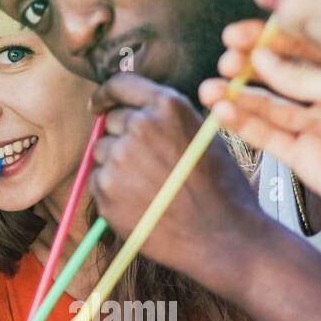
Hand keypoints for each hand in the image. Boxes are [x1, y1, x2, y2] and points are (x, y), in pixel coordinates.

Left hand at [88, 73, 268, 293]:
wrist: (223, 236)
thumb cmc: (220, 188)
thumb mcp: (202, 136)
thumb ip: (167, 120)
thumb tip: (137, 114)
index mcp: (167, 106)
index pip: (120, 84)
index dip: (106, 95)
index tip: (99, 105)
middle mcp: (139, 125)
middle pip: (112, 123)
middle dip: (122, 139)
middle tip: (146, 166)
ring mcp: (118, 156)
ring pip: (101, 153)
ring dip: (116, 166)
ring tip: (150, 188)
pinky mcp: (105, 187)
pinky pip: (97, 181)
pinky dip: (111, 192)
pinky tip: (141, 204)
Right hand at [201, 19, 320, 240]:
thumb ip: (303, 74)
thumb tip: (259, 57)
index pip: (298, 44)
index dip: (265, 39)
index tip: (235, 34)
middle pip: (276, 74)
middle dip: (246, 65)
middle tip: (226, 60)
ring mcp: (313, 125)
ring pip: (265, 106)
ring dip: (235, 96)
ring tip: (209, 88)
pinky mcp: (302, 156)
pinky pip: (265, 135)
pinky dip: (242, 123)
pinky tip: (222, 111)